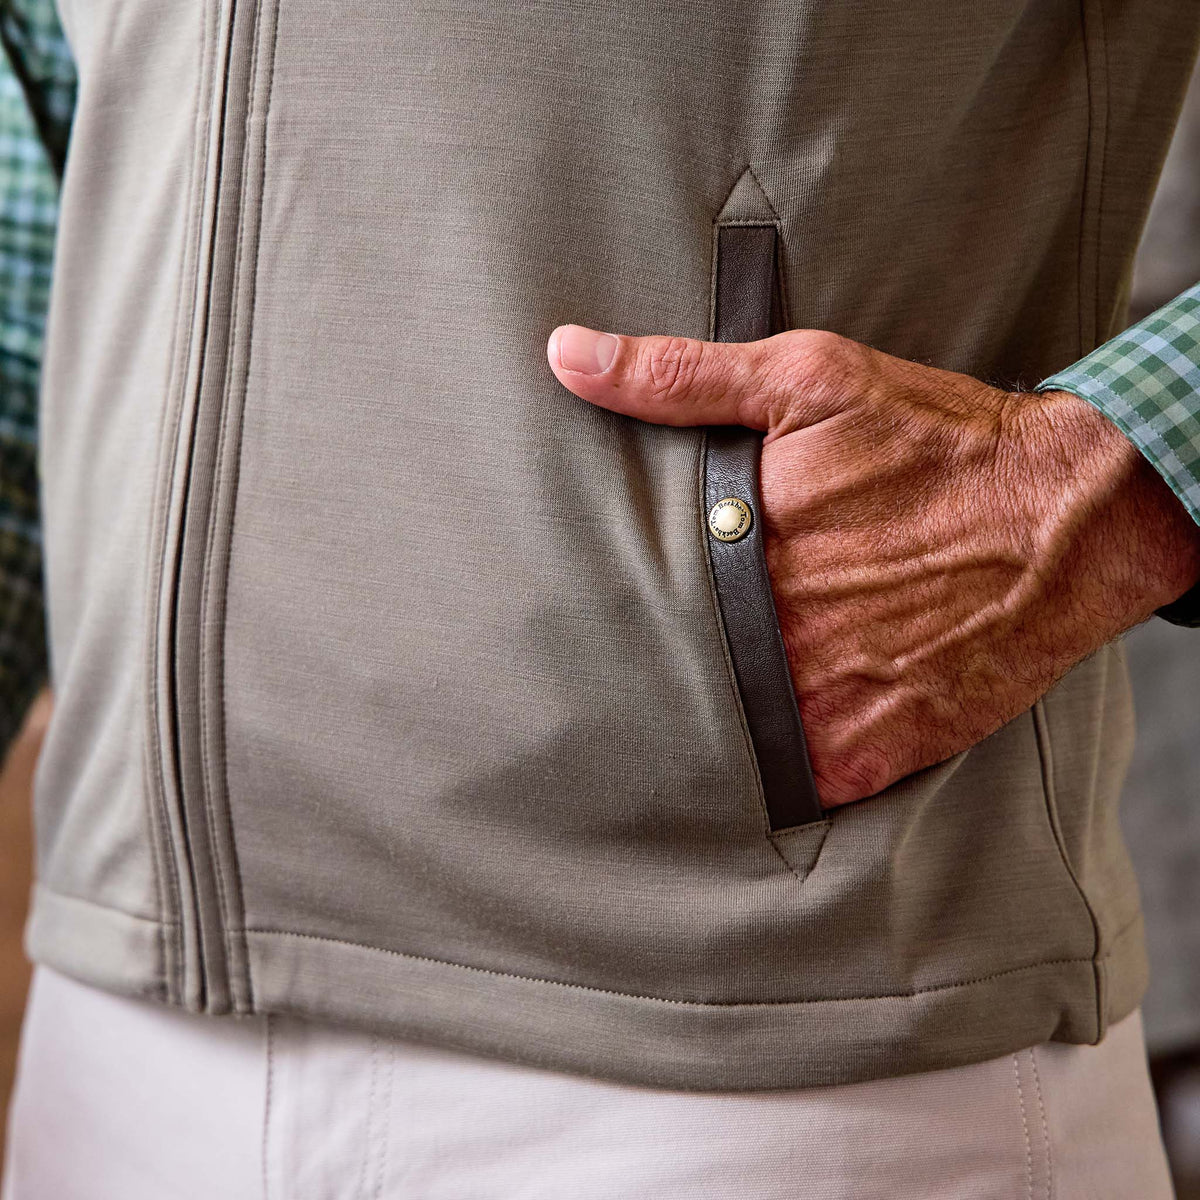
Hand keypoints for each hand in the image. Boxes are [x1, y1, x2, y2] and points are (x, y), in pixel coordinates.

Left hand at [547, 324, 1199, 806]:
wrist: (1071, 517)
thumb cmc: (937, 442)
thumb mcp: (805, 378)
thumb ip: (679, 375)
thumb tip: (566, 356)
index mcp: (743, 547)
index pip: (630, 597)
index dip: (609, 605)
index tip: (588, 609)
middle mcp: (778, 633)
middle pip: (673, 670)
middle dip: (654, 663)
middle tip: (622, 666)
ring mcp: (826, 702)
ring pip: (722, 736)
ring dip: (705, 720)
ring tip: (677, 714)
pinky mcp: (872, 751)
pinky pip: (792, 780)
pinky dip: (772, 765)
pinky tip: (758, 741)